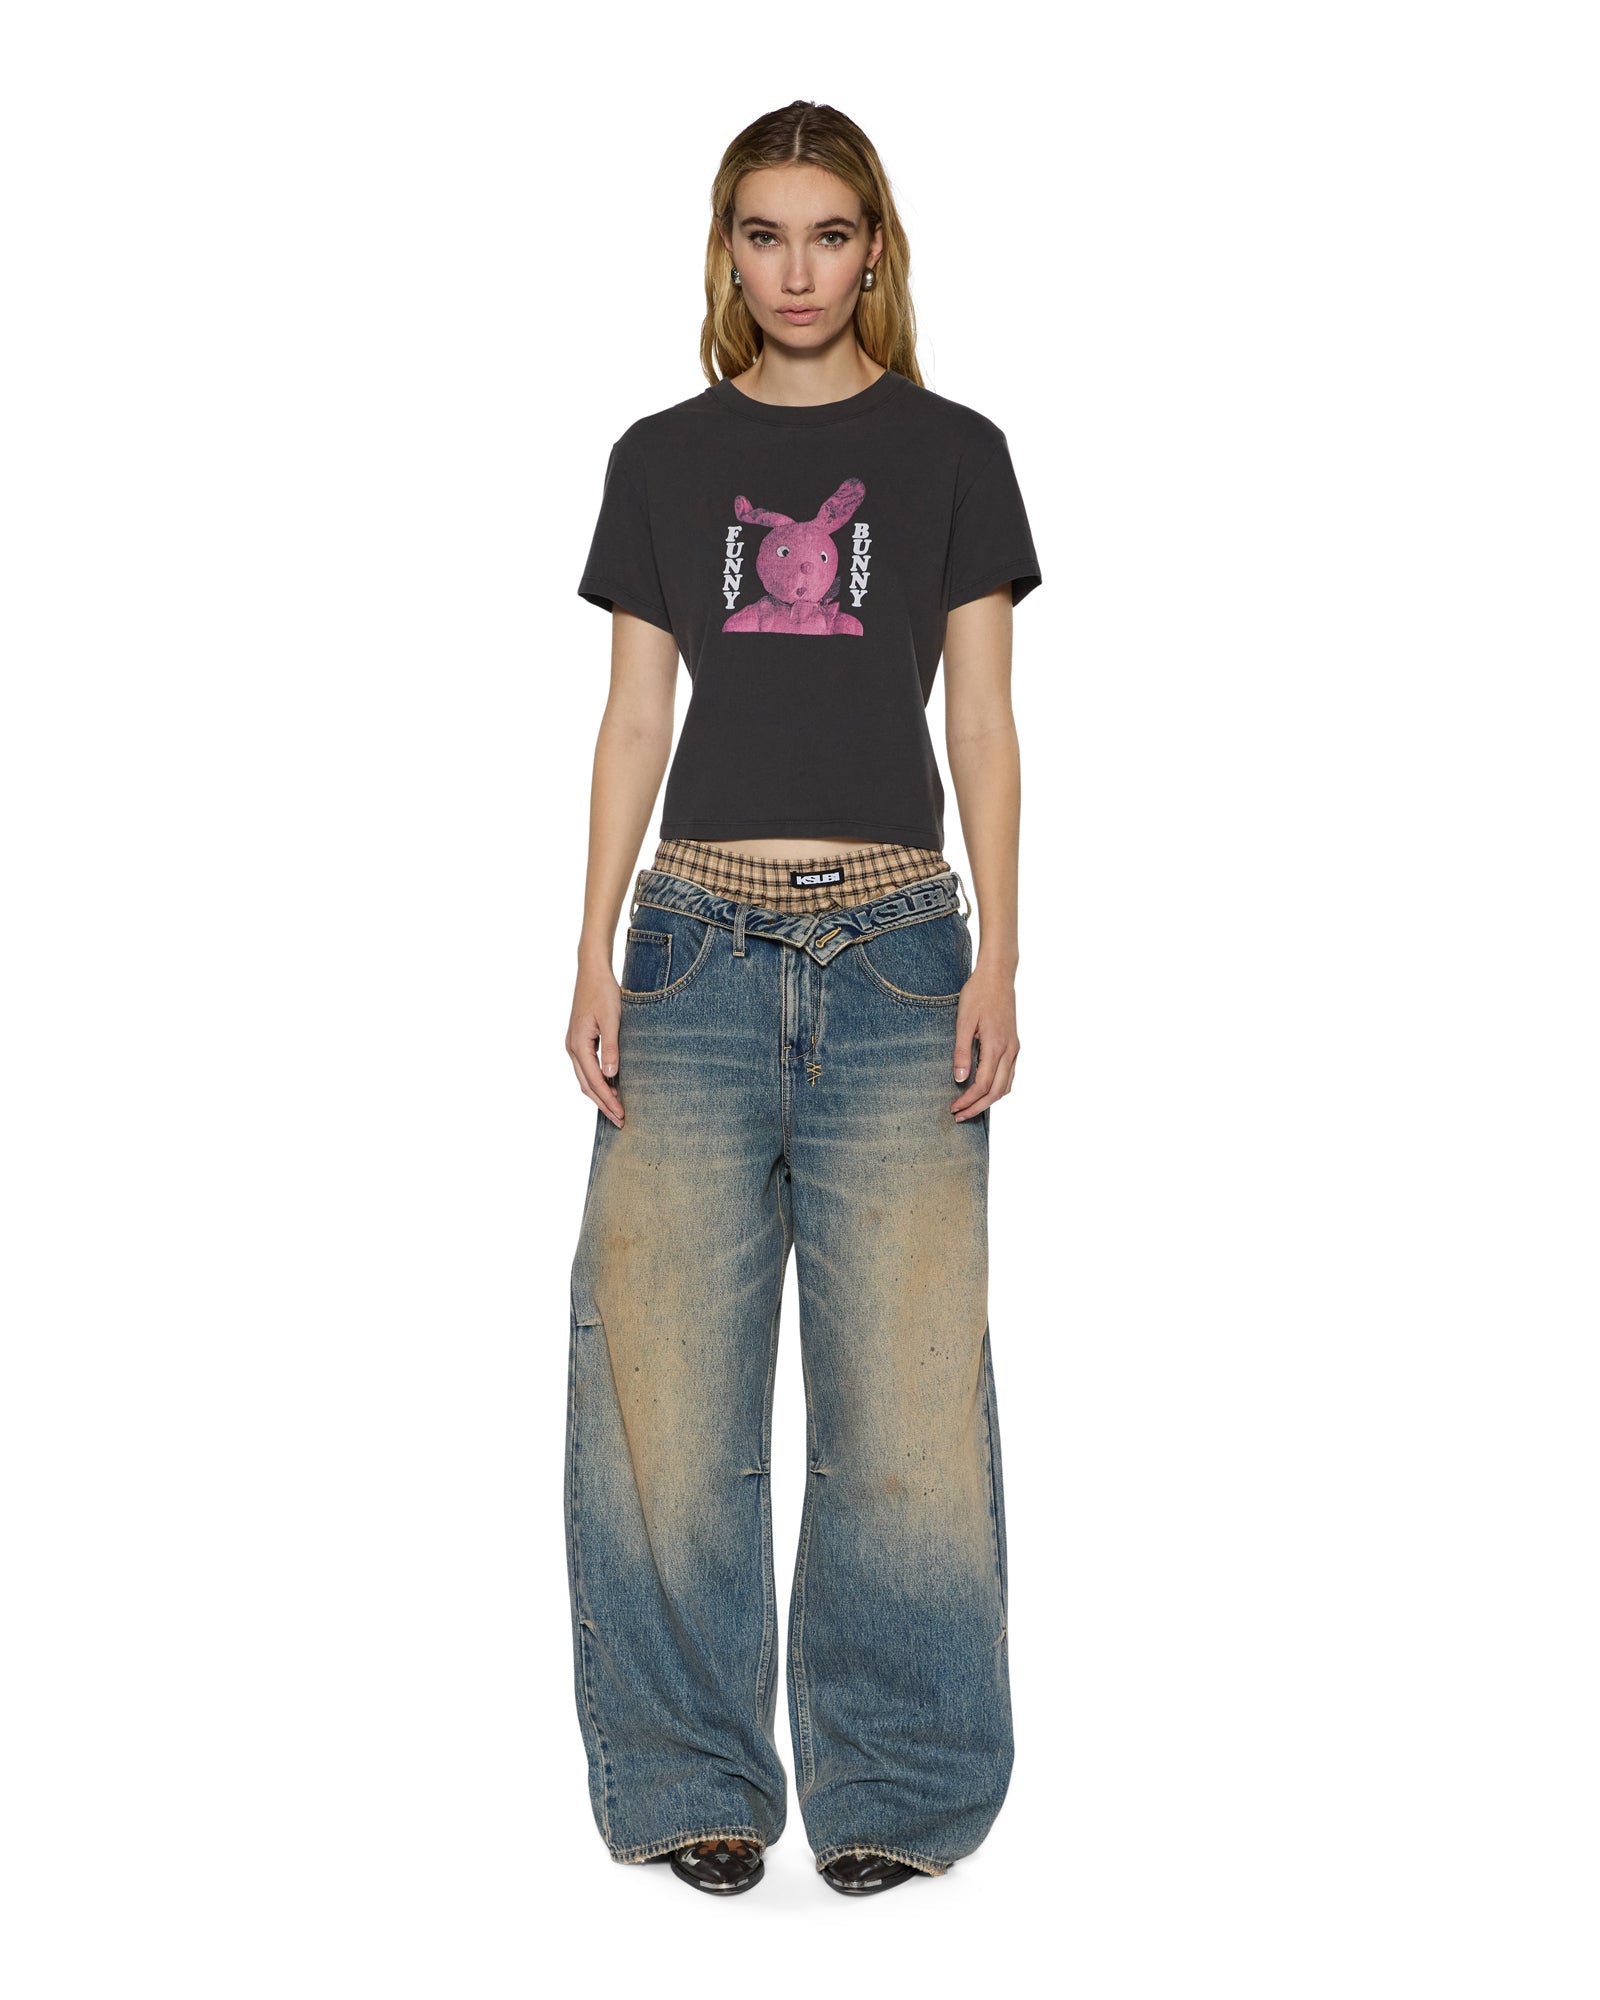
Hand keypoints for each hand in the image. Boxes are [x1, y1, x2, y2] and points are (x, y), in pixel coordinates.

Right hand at [567, 962, 624, 1126]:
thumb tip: (611, 1077)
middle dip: (603, 1104)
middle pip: (586, 1085)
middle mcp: (572, 1047)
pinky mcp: (580, 1040)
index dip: (607, 1100)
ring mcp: (574, 1044)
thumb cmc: (603, 993)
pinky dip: (597, 1082)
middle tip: (620, 1121)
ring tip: (616, 1109)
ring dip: (599, 1095)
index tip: (621, 1114)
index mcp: (578, 1044)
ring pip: (584, 1078)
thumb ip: (612, 1049)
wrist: (592, 972)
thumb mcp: (612, 1021)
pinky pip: (586, 1068)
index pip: (593, 1081)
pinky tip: (610, 1087)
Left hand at [951, 960, 1018, 1119]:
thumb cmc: (978, 995)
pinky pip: (1010, 1075)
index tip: (953, 1108)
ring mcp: (1014, 1048)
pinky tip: (984, 1090)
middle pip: (996, 1092)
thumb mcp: (963, 1022)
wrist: (998, 976)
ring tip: (970, 1107)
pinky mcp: (1014, 1044)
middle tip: (959, 1116)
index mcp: (996, 1046)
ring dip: (989, 1101)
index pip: (983, 1085)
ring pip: (1006, 1086)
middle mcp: (1009, 1051)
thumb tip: (960, 1079)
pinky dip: (998, 1088)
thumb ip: (961, 1052)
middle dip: (977, 1107)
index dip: (968, 1101)